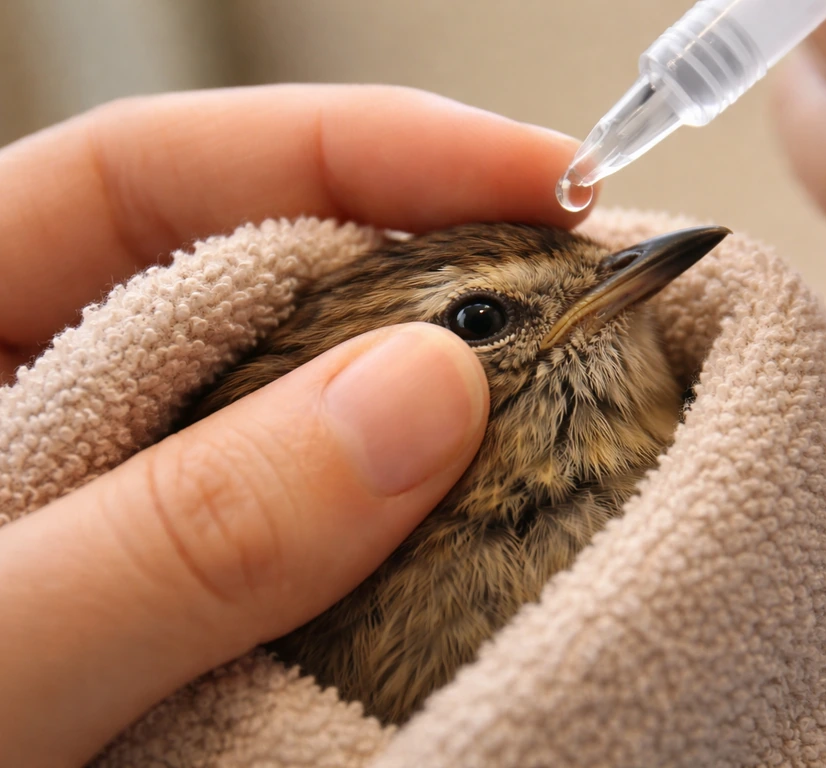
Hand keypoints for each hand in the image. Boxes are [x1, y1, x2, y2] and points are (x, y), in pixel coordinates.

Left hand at [0, 85, 590, 766]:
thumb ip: (179, 538)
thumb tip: (422, 397)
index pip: (164, 174)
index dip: (364, 149)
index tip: (536, 179)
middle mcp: (62, 399)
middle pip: (267, 275)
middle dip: (430, 266)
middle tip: (586, 287)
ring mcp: (146, 495)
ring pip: (317, 404)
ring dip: (436, 402)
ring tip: (564, 390)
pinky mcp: (209, 590)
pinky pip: (334, 528)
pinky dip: (415, 523)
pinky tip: (482, 519)